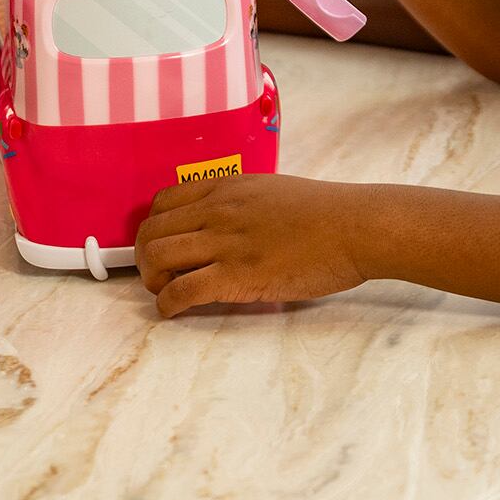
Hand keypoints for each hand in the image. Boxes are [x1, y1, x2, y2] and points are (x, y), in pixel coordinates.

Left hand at [134, 175, 371, 316]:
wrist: (355, 227)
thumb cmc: (327, 213)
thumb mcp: (273, 192)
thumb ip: (243, 205)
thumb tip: (229, 229)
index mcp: (227, 188)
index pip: (163, 201)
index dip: (154, 227)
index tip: (164, 245)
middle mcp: (217, 211)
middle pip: (150, 232)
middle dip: (144, 258)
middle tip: (159, 276)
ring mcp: (224, 242)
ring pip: (156, 258)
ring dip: (152, 281)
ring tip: (166, 292)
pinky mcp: (236, 275)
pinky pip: (181, 291)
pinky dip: (168, 305)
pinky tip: (175, 311)